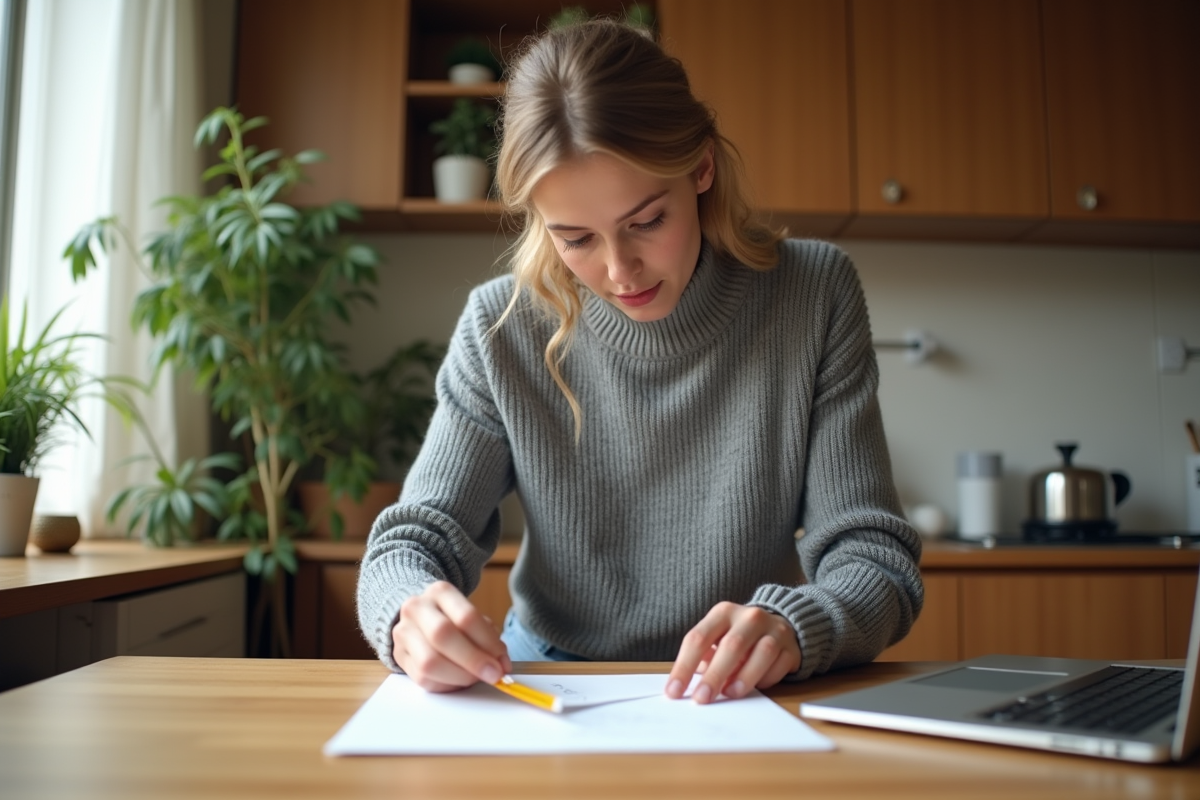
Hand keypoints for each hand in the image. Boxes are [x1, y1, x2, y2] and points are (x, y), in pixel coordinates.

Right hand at [392, 581, 511, 692]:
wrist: (419, 617)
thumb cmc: (453, 619)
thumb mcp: (471, 618)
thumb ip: (488, 638)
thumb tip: (500, 665)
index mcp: (440, 592)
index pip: (466, 616)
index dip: (487, 643)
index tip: (502, 663)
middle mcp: (417, 608)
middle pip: (442, 635)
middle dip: (472, 660)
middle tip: (493, 675)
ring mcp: (403, 631)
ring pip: (429, 661)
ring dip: (459, 676)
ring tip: (474, 678)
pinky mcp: (398, 655)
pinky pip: (422, 678)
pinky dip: (446, 685)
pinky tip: (457, 681)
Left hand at [665, 602, 800, 702]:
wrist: (779, 626)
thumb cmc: (739, 637)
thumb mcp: (718, 638)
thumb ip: (704, 658)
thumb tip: (684, 686)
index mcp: (723, 613)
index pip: (698, 638)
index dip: (684, 666)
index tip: (674, 691)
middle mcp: (749, 617)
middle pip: (731, 646)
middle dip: (714, 675)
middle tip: (701, 698)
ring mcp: (774, 629)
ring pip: (761, 653)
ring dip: (744, 677)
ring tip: (730, 694)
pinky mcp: (791, 646)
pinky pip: (779, 665)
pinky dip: (766, 679)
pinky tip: (757, 685)